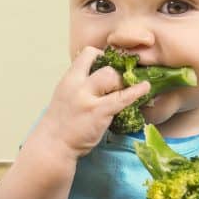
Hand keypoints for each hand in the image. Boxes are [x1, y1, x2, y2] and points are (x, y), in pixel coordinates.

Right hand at [31, 46, 149, 159]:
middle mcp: (77, 85)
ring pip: (112, 76)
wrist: (52, 144)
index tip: (109, 65)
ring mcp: (87, 99)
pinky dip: (136, 91)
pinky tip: (145, 88)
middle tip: (120, 84)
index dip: (102, 56)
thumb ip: (80, 85)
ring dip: (122, 83)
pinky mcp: (98, 112)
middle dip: (116, 73)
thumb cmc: (61, 123)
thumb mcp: (65, 96)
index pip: (88, 54)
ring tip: (125, 91)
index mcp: (69, 79)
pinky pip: (122, 98)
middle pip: (105, 66)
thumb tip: (102, 77)